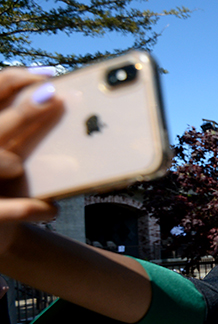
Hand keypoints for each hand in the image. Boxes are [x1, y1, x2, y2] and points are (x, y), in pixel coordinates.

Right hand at [0, 68, 61, 227]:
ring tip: (22, 166)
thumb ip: (28, 131)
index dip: (13, 80)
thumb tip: (64, 102)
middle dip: (22, 111)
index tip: (48, 75)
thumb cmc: (10, 185)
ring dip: (10, 161)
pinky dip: (34, 208)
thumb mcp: (16, 154)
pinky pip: (11, 208)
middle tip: (52, 96)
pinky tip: (52, 209)